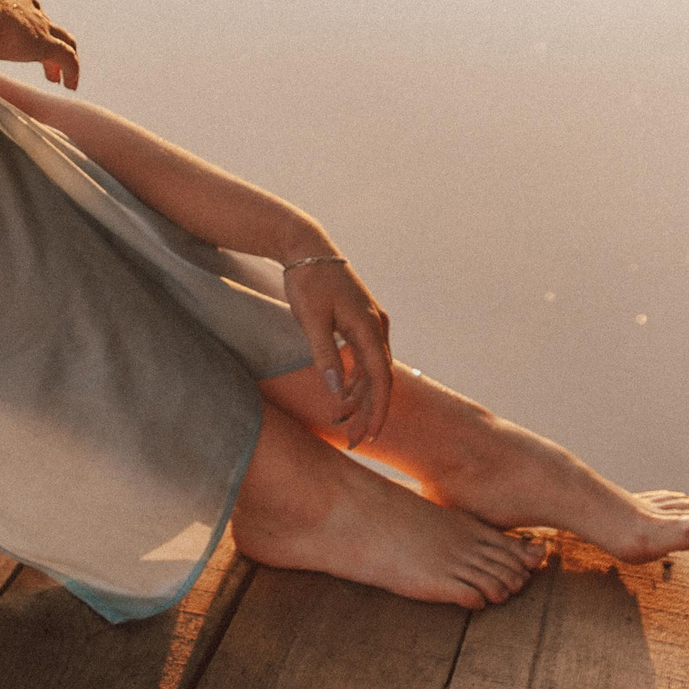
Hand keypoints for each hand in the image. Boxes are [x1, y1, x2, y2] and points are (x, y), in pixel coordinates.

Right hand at [0, 0, 78, 89]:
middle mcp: (26, 9)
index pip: (25, 12)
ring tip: (61, 80)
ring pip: (63, 41)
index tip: (21, 45)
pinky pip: (68, 59)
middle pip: (47, 26)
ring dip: (63, 61)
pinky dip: (72, 72)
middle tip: (47, 65)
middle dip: (49, 44)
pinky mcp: (45, 45)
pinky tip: (69, 86)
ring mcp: (38, 26)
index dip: (28, 29)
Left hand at [281, 255, 391, 447]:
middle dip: (368, 411)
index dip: (377, 409)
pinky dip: (357, 379)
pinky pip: (365, 357)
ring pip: (372, 369)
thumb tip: (338, 392)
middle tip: (352, 440)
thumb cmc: (307, 281)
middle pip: (380, 378)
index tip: (369, 435)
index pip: (381, 377)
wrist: (307, 248)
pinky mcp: (361, 322)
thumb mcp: (310, 320)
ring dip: (360, 397)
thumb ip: (325, 356)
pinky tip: (345, 395)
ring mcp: (372, 323)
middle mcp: (377, 326)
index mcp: (369, 326)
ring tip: (341, 421)